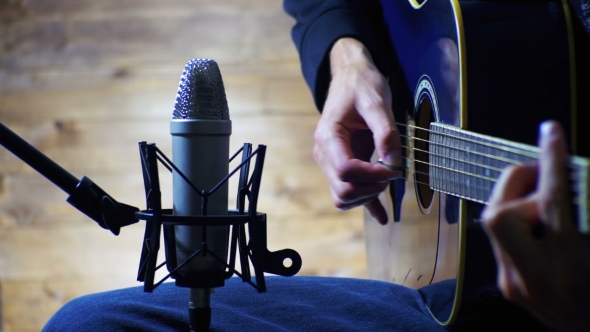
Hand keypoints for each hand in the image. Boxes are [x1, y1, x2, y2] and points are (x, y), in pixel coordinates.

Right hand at [313, 38, 401, 223]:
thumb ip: (386, 132)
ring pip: (343, 197)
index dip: (372, 174)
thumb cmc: (362, 85)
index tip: (393, 168)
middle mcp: (324, 153)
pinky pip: (348, 194)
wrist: (351, 78)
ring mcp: (330, 162)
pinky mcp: (341, 166)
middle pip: (343, 189)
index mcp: (329, 136)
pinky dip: (366, 205)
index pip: (345, 170)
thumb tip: (394, 163)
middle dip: (371, 188)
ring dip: (368, 196)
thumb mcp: (377, 102)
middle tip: (392, 173)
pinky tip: (382, 216)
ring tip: (387, 179)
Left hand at [481, 121, 589, 330]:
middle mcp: (533, 277)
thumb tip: (568, 176)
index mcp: (569, 267)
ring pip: (496, 221)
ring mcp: (513, 283)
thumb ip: (585, 210)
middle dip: (519, 183)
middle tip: (546, 173)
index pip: (553, 204)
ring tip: (550, 200)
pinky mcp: (506, 284)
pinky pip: (502, 238)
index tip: (551, 132)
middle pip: (499, 214)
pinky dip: (521, 221)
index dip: (552, 163)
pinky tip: (543, 225)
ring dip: (520, 199)